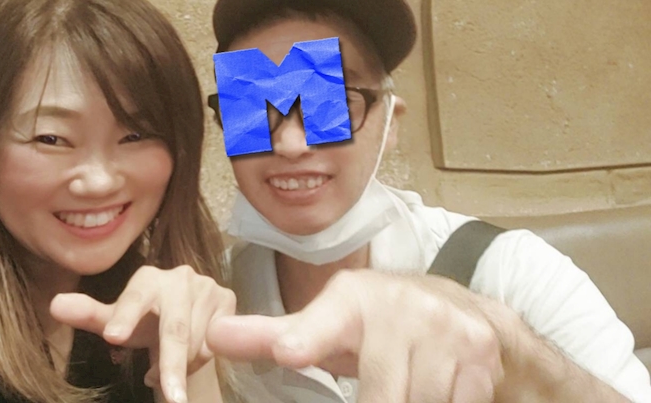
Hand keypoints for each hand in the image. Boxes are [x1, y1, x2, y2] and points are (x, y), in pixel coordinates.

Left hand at [50, 265, 235, 402]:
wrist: (185, 315)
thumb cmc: (143, 322)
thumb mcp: (116, 323)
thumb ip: (88, 315)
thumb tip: (55, 305)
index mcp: (147, 278)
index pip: (134, 299)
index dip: (126, 318)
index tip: (113, 337)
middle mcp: (180, 276)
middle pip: (175, 329)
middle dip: (172, 365)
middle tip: (171, 397)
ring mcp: (208, 287)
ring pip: (198, 342)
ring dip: (181, 367)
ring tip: (163, 370)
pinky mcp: (229, 300)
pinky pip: (216, 343)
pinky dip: (200, 359)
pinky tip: (188, 359)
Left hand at [207, 269, 504, 402]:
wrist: (457, 308)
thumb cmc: (375, 323)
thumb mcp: (325, 324)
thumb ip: (271, 335)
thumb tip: (212, 335)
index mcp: (351, 300)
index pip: (325, 324)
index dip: (308, 338)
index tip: (289, 351)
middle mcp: (399, 307)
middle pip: (380, 396)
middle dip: (379, 400)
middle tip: (381, 387)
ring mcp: (444, 331)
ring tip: (409, 381)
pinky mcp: (480, 356)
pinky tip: (439, 387)